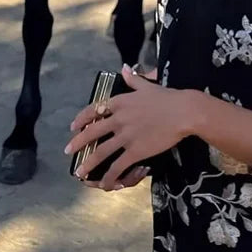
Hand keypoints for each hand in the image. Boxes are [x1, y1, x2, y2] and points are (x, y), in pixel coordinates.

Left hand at [65, 64, 192, 190]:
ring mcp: (125, 136)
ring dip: (88, 164)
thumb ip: (133, 79)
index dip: (81, 119)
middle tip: (68, 151)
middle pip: (91, 133)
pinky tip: (106, 183)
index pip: (94, 110)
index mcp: (120, 102)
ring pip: (101, 152)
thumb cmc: (167, 97)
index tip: (73, 126)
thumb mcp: (147, 85)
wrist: (183, 112)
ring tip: (79, 172)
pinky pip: (118, 166)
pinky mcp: (135, 150)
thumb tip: (125, 68)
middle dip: (77, 143)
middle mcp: (118, 119)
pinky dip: (110, 176)